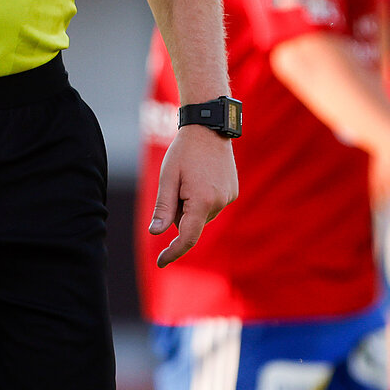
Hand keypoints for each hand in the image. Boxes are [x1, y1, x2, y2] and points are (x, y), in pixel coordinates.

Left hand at [148, 125, 239, 267]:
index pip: (187, 238)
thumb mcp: (168, 177)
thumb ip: (163, 207)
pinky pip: (212, 206)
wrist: (209, 127)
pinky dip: (202, 199)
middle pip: (192, 224)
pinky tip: (201, 177)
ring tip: (189, 178)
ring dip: (191, 206)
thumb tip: (156, 233)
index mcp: (202, 201)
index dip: (173, 252)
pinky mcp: (233, 192)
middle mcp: (219, 203)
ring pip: (201, 216)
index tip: (160, 262)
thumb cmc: (184, 152)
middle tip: (175, 186)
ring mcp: (229, 198)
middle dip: (178, 214)